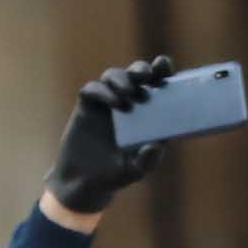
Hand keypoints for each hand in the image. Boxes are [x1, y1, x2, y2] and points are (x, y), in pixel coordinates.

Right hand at [40, 55, 174, 225]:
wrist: (84, 182)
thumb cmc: (116, 174)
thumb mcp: (136, 170)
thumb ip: (148, 160)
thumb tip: (156, 145)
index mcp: (147, 112)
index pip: (157, 84)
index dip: (162, 70)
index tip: (163, 64)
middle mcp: (128, 102)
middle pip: (136, 73)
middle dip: (141, 68)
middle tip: (145, 76)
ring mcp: (107, 102)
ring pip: (114, 76)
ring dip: (122, 79)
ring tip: (127, 94)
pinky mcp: (87, 106)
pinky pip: (93, 89)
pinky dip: (102, 91)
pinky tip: (112, 103)